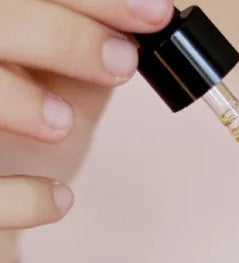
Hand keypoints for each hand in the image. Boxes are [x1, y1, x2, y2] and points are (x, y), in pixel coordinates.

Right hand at [0, 0, 173, 262]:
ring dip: (16, 100)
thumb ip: (86, 51)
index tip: (156, 14)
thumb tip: (142, 22)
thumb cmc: (28, 135)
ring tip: (62, 125)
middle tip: (123, 64)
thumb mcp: (62, 87)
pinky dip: (22, 197)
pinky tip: (60, 200)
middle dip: (62, 38)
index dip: (91, 0)